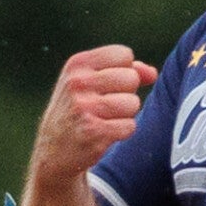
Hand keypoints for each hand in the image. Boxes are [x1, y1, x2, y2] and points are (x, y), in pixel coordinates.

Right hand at [29, 46, 157, 181]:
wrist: (54, 150)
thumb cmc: (79, 110)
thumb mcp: (91, 81)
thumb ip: (125, 70)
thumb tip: (152, 73)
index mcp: (77, 64)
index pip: (124, 55)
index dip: (124, 71)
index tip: (107, 85)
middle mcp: (78, 83)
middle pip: (131, 78)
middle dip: (126, 93)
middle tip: (105, 105)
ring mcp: (84, 107)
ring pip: (133, 103)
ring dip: (125, 114)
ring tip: (104, 119)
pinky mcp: (94, 132)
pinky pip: (130, 126)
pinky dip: (122, 132)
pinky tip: (103, 133)